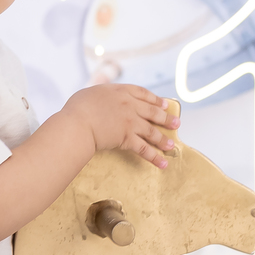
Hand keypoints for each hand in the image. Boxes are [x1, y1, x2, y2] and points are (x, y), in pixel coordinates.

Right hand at [63, 85, 179, 168]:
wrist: (78, 123)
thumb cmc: (77, 108)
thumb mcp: (90, 93)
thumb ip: (100, 96)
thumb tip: (99, 100)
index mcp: (120, 91)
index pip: (142, 93)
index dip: (155, 99)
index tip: (164, 104)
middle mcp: (129, 105)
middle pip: (153, 112)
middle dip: (166, 118)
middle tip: (177, 123)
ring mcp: (130, 122)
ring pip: (152, 131)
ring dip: (163, 139)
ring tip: (172, 146)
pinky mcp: (128, 138)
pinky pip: (144, 149)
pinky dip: (155, 157)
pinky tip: (163, 163)